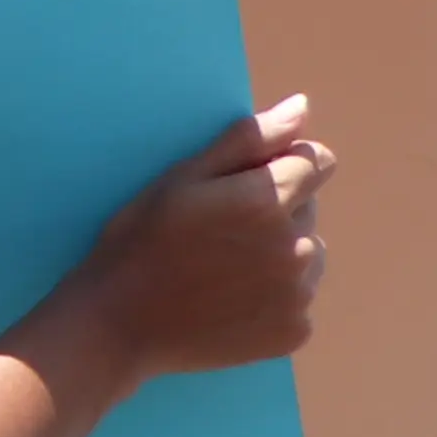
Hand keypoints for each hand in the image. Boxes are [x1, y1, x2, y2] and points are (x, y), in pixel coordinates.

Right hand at [73, 97, 331, 377]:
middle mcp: (295, 247)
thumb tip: (302, 107)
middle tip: (218, 230)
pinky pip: (299, 297)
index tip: (242, 183)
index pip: (317, 162)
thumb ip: (246, 140)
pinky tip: (231, 298)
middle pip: (308, 209)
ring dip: (279, 252)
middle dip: (274, 210)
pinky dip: (275, 295)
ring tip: (224, 266)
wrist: (118, 324)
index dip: (282, 164)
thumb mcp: (180, 178)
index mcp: (266, 200)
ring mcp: (299, 294)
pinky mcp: (296, 330)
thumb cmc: (139, 240)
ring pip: (308, 254)